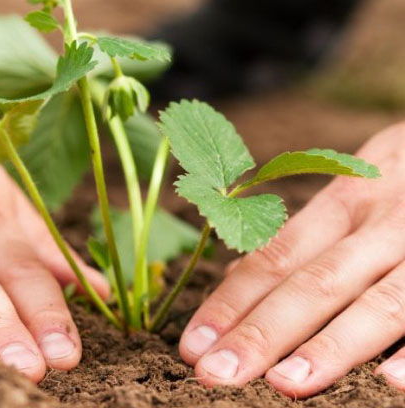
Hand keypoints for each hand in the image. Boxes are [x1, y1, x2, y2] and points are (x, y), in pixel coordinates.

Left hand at [179, 123, 404, 396]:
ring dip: (329, 346)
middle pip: (314, 282)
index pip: (275, 258)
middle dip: (261, 332)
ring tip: (283, 385)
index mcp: (342, 204)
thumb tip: (236, 273)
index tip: (192, 344)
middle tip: (215, 373)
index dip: (230, 302)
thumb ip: (302, 235)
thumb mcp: (352, 191)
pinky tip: (391, 382)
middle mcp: (380, 222)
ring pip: (379, 301)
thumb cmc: (403, 180)